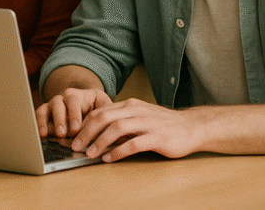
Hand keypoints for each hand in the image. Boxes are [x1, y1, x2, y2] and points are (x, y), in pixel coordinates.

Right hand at [36, 87, 112, 138]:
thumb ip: (108, 114)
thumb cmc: (97, 107)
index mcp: (78, 95)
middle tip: (63, 133)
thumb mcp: (105, 106)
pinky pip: (39, 115)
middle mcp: (63, 98)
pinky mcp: (46, 113)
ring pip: (46, 108)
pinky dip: (39, 124)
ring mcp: (53, 105)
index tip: (76, 129)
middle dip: (60, 120)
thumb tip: (118, 129)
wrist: (86, 103)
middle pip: (58, 104)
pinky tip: (41, 134)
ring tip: (49, 134)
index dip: (74, 114)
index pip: (73, 100)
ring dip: (47, 122)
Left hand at [68, 98, 203, 161]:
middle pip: (104, 118)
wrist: (192, 127)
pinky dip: (118, 152)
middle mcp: (136, 111)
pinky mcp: (158, 137)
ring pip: (116, 129)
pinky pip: (133, 144)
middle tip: (75, 146)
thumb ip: (120, 122)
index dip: (83, 124)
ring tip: (90, 154)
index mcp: (129, 105)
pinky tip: (109, 159)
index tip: (72, 136)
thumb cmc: (162, 124)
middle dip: (86, 132)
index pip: (99, 111)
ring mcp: (147, 123)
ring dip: (100, 142)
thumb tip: (95, 133)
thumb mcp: (139, 117)